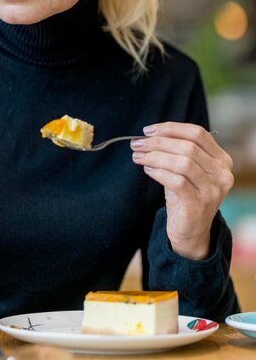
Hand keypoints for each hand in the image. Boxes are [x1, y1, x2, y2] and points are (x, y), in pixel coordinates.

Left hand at [131, 122, 233, 259]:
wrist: (189, 231)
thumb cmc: (184, 195)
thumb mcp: (183, 169)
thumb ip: (174, 151)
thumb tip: (148, 135)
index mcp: (221, 160)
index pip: (197, 133)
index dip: (171, 128)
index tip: (148, 130)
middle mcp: (222, 174)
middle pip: (188, 147)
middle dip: (158, 142)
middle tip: (136, 144)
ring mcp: (213, 191)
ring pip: (182, 163)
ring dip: (155, 156)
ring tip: (138, 156)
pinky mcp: (199, 205)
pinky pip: (176, 182)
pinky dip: (158, 173)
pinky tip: (147, 170)